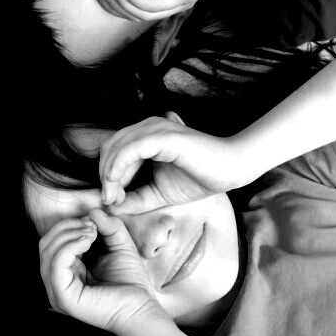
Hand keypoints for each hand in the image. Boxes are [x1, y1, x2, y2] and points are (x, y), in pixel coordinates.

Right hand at [40, 209, 164, 333]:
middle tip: (92, 226)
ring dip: (69, 234)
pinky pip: (55, 264)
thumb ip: (109, 227)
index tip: (93, 221)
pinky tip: (88, 241)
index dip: (69, 225)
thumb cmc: (131, 283)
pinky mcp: (62, 297)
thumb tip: (93, 211)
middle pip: (45, 243)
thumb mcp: (120, 245)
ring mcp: (57, 291)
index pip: (52, 242)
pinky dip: (69, 246)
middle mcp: (57, 282)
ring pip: (47, 251)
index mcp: (66, 272)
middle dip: (67, 227)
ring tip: (92, 233)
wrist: (141, 310)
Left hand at [98, 113, 257, 212]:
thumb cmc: (198, 178)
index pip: (112, 152)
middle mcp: (146, 127)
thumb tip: (110, 207)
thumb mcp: (158, 194)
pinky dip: (119, 167)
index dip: (105, 177)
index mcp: (144, 137)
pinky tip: (117, 184)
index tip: (109, 201)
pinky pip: (130, 149)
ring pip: (116, 148)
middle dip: (104, 177)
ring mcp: (154, 128)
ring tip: (115, 197)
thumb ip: (135, 199)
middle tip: (109, 201)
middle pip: (109, 149)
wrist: (231, 170)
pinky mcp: (163, 135)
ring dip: (109, 175)